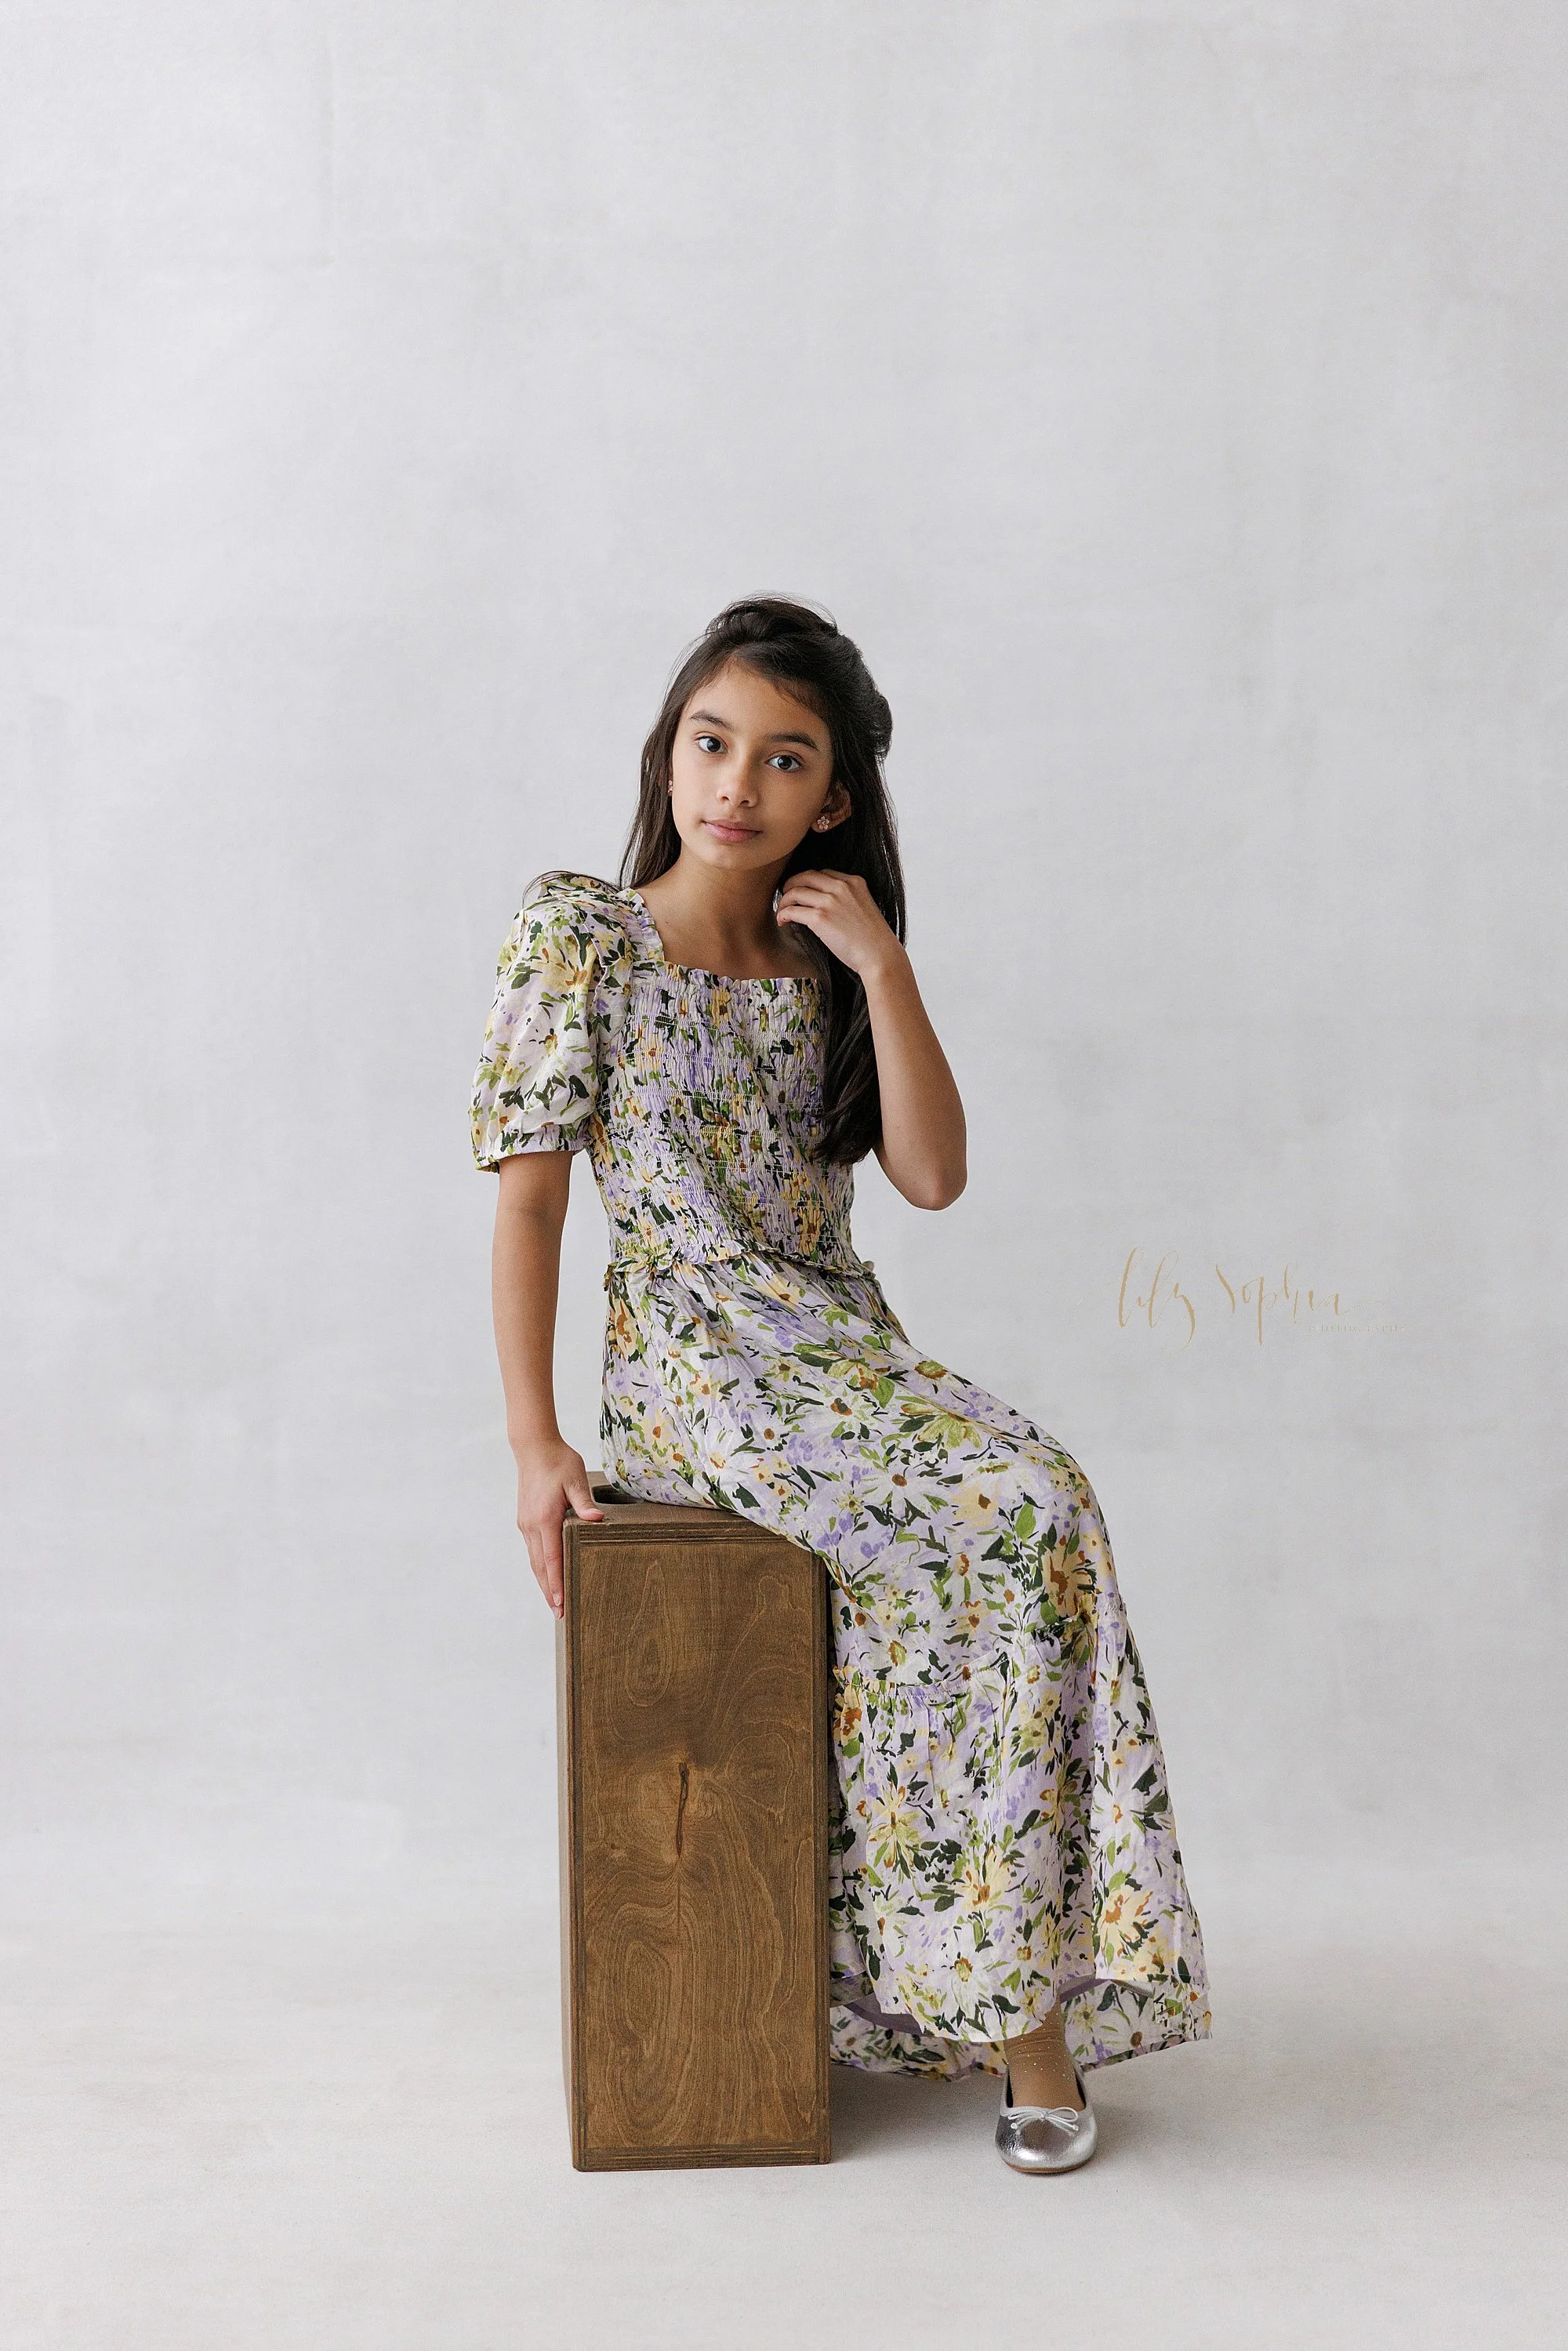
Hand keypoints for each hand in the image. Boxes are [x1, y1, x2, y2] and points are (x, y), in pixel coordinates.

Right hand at [514, 1440, 602, 1616]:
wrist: (533, 1447)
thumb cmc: (559, 1461)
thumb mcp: (576, 1479)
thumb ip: (585, 1502)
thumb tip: (597, 1521)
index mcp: (545, 1519)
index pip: (552, 1558)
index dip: (557, 1583)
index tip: (560, 1603)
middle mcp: (532, 1525)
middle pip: (541, 1567)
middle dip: (549, 1591)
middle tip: (559, 1614)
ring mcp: (526, 1524)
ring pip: (535, 1560)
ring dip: (544, 1582)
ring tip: (554, 1602)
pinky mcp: (525, 1520)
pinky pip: (533, 1550)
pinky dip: (540, 1567)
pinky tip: (547, 1575)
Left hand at [775, 869, 904, 981]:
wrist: (879, 955)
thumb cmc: (873, 940)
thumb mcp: (864, 907)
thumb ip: (847, 900)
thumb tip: (826, 906)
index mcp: (854, 882)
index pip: (823, 873)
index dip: (808, 881)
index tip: (801, 890)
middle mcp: (841, 887)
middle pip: (805, 876)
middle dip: (791, 884)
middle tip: (785, 896)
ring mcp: (830, 901)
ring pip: (795, 891)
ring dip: (784, 901)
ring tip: (781, 912)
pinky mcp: (820, 918)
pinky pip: (792, 910)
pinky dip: (783, 914)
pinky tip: (783, 921)